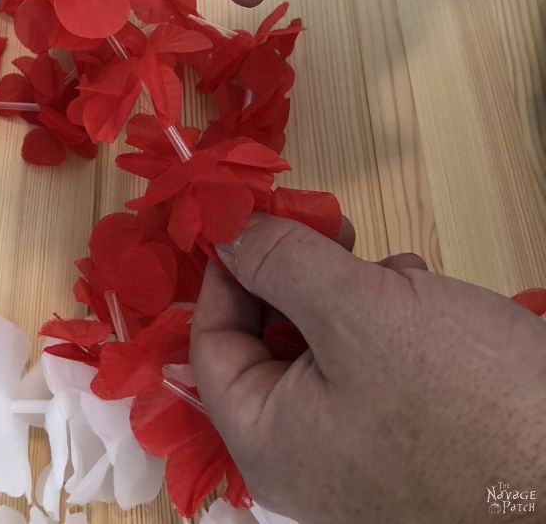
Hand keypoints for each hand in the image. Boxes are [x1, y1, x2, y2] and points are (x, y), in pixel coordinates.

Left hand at [190, 215, 545, 523]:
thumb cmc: (460, 399)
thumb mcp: (358, 312)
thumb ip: (280, 263)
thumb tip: (220, 226)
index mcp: (266, 437)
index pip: (210, 341)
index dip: (227, 272)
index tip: (256, 219)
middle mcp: (304, 450)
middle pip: (270, 337)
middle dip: (299, 275)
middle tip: (330, 228)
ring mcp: (358, 445)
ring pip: (325, 341)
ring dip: (350, 291)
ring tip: (394, 273)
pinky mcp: (408, 431)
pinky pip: (371, 360)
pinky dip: (389, 318)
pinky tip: (423, 299)